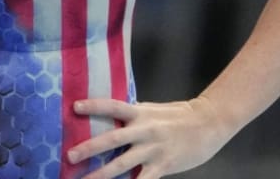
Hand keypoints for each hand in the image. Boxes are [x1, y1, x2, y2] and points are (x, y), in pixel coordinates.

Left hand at [68, 97, 231, 178]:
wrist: (209, 123)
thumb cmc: (179, 116)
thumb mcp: (153, 110)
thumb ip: (133, 115)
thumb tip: (110, 118)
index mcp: (141, 113)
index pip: (113, 107)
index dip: (94, 106)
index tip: (74, 107)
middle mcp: (145, 130)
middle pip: (112, 139)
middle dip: (89, 148)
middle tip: (70, 156)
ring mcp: (153, 149)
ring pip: (122, 164)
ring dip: (101, 175)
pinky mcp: (163, 166)